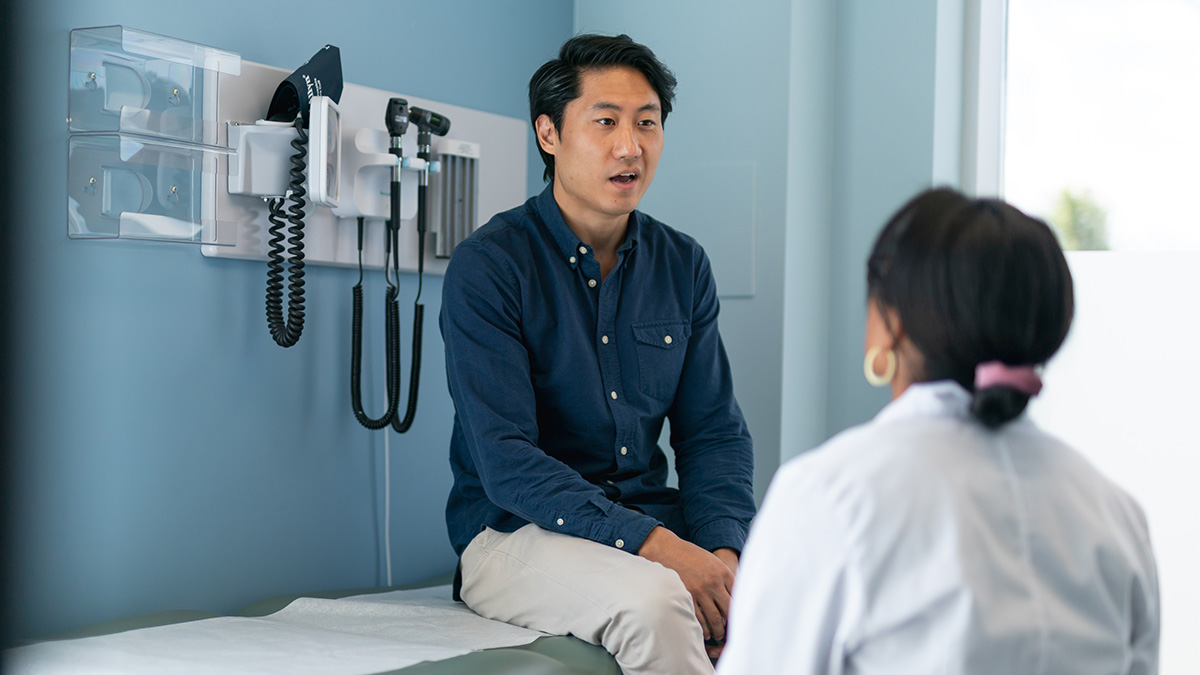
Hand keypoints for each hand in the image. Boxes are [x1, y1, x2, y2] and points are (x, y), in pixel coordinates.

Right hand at [637, 527, 733, 644]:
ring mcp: (700, 591)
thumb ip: (725, 578)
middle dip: (731, 624)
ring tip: (718, 634)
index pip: (738, 597)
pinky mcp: (687, 597)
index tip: (739, 618)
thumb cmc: (691, 556)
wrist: (668, 550)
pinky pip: (699, 619)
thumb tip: (736, 597)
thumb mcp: (713, 561)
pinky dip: (703, 629)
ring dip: (718, 630)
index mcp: (723, 572)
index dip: (740, 610)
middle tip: (730, 630)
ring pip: (715, 619)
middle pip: (729, 610)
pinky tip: (705, 632)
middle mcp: (714, 583)